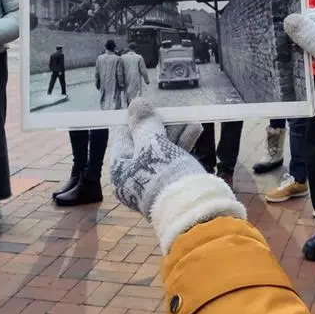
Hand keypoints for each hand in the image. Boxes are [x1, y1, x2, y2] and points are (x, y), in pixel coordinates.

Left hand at [110, 98, 245, 251]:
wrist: (191, 210)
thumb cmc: (165, 174)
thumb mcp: (153, 144)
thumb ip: (145, 124)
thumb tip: (136, 103)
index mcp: (119, 170)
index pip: (123, 137)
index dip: (138, 120)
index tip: (152, 108)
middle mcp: (132, 180)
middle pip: (144, 145)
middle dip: (162, 127)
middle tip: (174, 113)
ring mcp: (152, 186)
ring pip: (161, 153)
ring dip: (176, 135)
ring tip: (191, 121)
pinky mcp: (170, 189)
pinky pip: (173, 163)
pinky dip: (182, 148)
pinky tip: (195, 132)